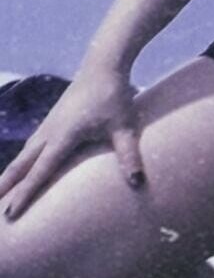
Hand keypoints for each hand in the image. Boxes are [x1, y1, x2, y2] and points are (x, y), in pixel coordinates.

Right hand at [0, 66, 145, 219]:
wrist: (104, 64)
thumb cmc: (114, 95)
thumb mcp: (124, 127)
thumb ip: (128, 154)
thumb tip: (137, 181)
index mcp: (63, 136)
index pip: (40, 170)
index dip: (25, 193)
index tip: (9, 213)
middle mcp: (49, 131)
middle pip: (22, 165)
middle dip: (6, 186)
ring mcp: (48, 124)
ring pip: (24, 154)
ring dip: (11, 173)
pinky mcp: (52, 118)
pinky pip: (31, 144)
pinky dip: (21, 160)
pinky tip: (21, 166)